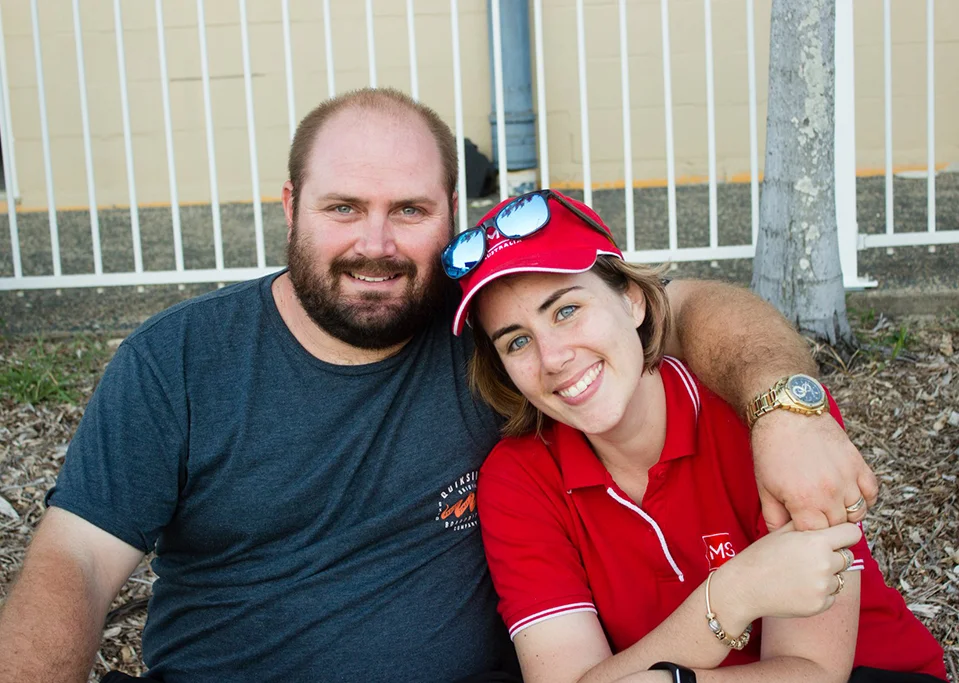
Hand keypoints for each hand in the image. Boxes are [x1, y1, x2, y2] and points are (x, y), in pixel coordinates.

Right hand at [715, 521, 861, 620]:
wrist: (744, 588)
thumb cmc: (760, 557)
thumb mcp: (781, 532)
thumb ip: (807, 523)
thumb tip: (825, 515)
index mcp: (816, 541)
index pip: (852, 533)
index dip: (844, 533)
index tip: (836, 537)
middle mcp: (824, 563)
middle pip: (848, 555)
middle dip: (834, 554)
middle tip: (810, 557)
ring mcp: (823, 586)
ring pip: (840, 576)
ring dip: (827, 575)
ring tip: (801, 574)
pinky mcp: (820, 605)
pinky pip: (832, 595)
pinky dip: (820, 592)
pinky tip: (799, 587)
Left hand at [750, 411, 878, 530]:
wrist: (785, 415)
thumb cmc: (771, 450)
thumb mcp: (764, 488)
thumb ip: (773, 518)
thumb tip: (782, 538)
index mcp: (803, 502)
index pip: (816, 535)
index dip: (809, 533)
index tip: (803, 526)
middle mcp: (829, 493)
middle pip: (838, 526)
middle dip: (826, 524)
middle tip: (814, 514)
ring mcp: (846, 478)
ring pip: (857, 513)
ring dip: (846, 513)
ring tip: (830, 504)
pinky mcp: (857, 463)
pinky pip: (871, 492)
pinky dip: (864, 498)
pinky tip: (848, 494)